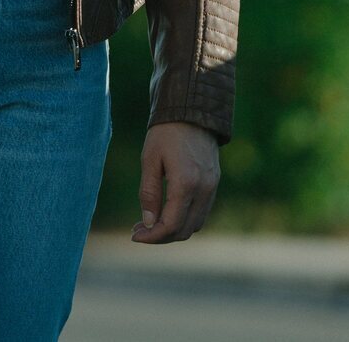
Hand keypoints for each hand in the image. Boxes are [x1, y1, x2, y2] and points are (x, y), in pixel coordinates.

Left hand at [130, 121, 219, 242]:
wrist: (192, 112)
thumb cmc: (165, 134)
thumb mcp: (149, 160)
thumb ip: (149, 193)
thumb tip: (148, 223)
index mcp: (186, 183)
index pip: (171, 224)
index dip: (152, 236)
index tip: (134, 235)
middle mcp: (204, 189)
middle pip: (184, 230)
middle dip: (160, 236)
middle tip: (138, 230)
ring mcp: (212, 188)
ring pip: (195, 225)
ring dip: (173, 230)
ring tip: (149, 224)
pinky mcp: (214, 184)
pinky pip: (201, 213)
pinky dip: (184, 220)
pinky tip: (165, 213)